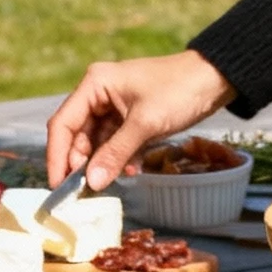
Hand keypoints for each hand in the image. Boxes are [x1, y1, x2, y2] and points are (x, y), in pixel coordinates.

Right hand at [47, 50, 233, 191]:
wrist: (214, 79)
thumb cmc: (179, 91)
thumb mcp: (145, 124)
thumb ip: (116, 153)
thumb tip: (92, 182)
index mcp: (95, 85)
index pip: (63, 124)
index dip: (57, 156)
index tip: (58, 185)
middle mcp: (99, 94)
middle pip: (78, 135)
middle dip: (82, 163)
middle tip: (85, 191)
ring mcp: (114, 106)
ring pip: (97, 142)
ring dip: (103, 163)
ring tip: (111, 182)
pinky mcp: (130, 118)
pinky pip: (115, 143)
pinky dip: (120, 158)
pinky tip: (131, 170)